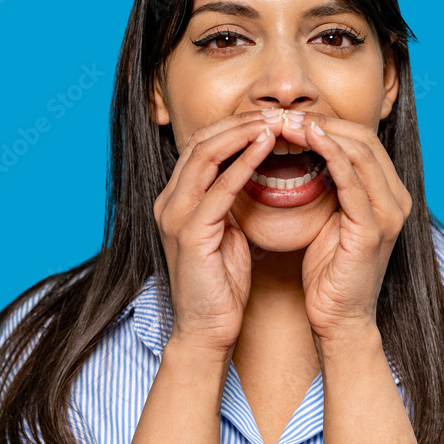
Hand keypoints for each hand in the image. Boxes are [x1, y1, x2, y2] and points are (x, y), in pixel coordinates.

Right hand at [153, 110, 281, 354]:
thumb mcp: (226, 233)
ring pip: (206, 156)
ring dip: (242, 135)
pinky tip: (266, 149)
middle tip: (275, 112)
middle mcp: (168, 202)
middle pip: (200, 142)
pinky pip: (219, 189)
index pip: (201, 146)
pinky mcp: (190, 233)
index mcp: (175, 200)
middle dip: (238, 123)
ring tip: (274, 122)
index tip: (268, 118)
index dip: (233, 127)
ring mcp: (175, 216)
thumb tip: (254, 174)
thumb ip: (230, 202)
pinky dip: (243, 165)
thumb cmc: (221, 285)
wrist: (207, 331)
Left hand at [277, 113, 412, 342]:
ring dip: (322, 132)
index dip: (327, 124)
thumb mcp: (330, 219)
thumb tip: (304, 152)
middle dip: (323, 122)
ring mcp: (389, 214)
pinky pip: (353, 180)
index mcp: (388, 195)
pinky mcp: (373, 230)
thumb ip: (329, 187)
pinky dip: (331, 154)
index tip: (289, 117)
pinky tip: (308, 140)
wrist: (338, 320)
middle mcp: (397, 200)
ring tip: (288, 122)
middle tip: (284, 114)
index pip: (362, 142)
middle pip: (364, 139)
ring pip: (360, 152)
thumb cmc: (329, 273)